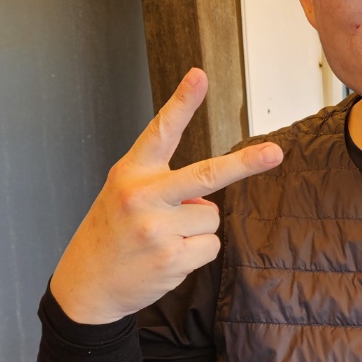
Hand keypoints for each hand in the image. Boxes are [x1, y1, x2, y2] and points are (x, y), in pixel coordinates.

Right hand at [49, 68, 283, 324]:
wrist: (86, 284)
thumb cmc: (112, 233)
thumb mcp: (122, 195)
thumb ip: (161, 185)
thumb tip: (206, 200)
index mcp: (131, 173)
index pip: (160, 131)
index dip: (182, 102)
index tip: (200, 76)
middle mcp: (143, 196)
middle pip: (207, 174)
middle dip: (245, 164)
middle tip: (276, 153)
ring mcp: (157, 229)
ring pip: (211, 217)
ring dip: (197, 229)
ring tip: (163, 238)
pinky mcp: (171, 258)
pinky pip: (210, 246)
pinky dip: (196, 253)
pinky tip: (167, 258)